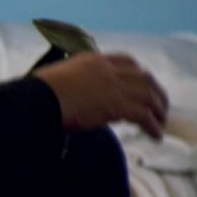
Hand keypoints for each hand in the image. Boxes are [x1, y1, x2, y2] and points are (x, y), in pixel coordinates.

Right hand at [35, 52, 168, 138]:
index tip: (145, 84)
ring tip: (161, 123)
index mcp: (93, 61)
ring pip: (148, 95)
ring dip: (158, 109)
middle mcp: (107, 70)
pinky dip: (152, 125)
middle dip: (156, 92)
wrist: (36, 100)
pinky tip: (155, 136)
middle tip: (160, 106)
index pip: (126, 61)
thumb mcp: (56, 80)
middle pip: (144, 77)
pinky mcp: (116, 105)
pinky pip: (143, 115)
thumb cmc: (36, 95)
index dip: (139, 73)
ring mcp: (113, 86)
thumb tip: (74, 100)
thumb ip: (72, 85)